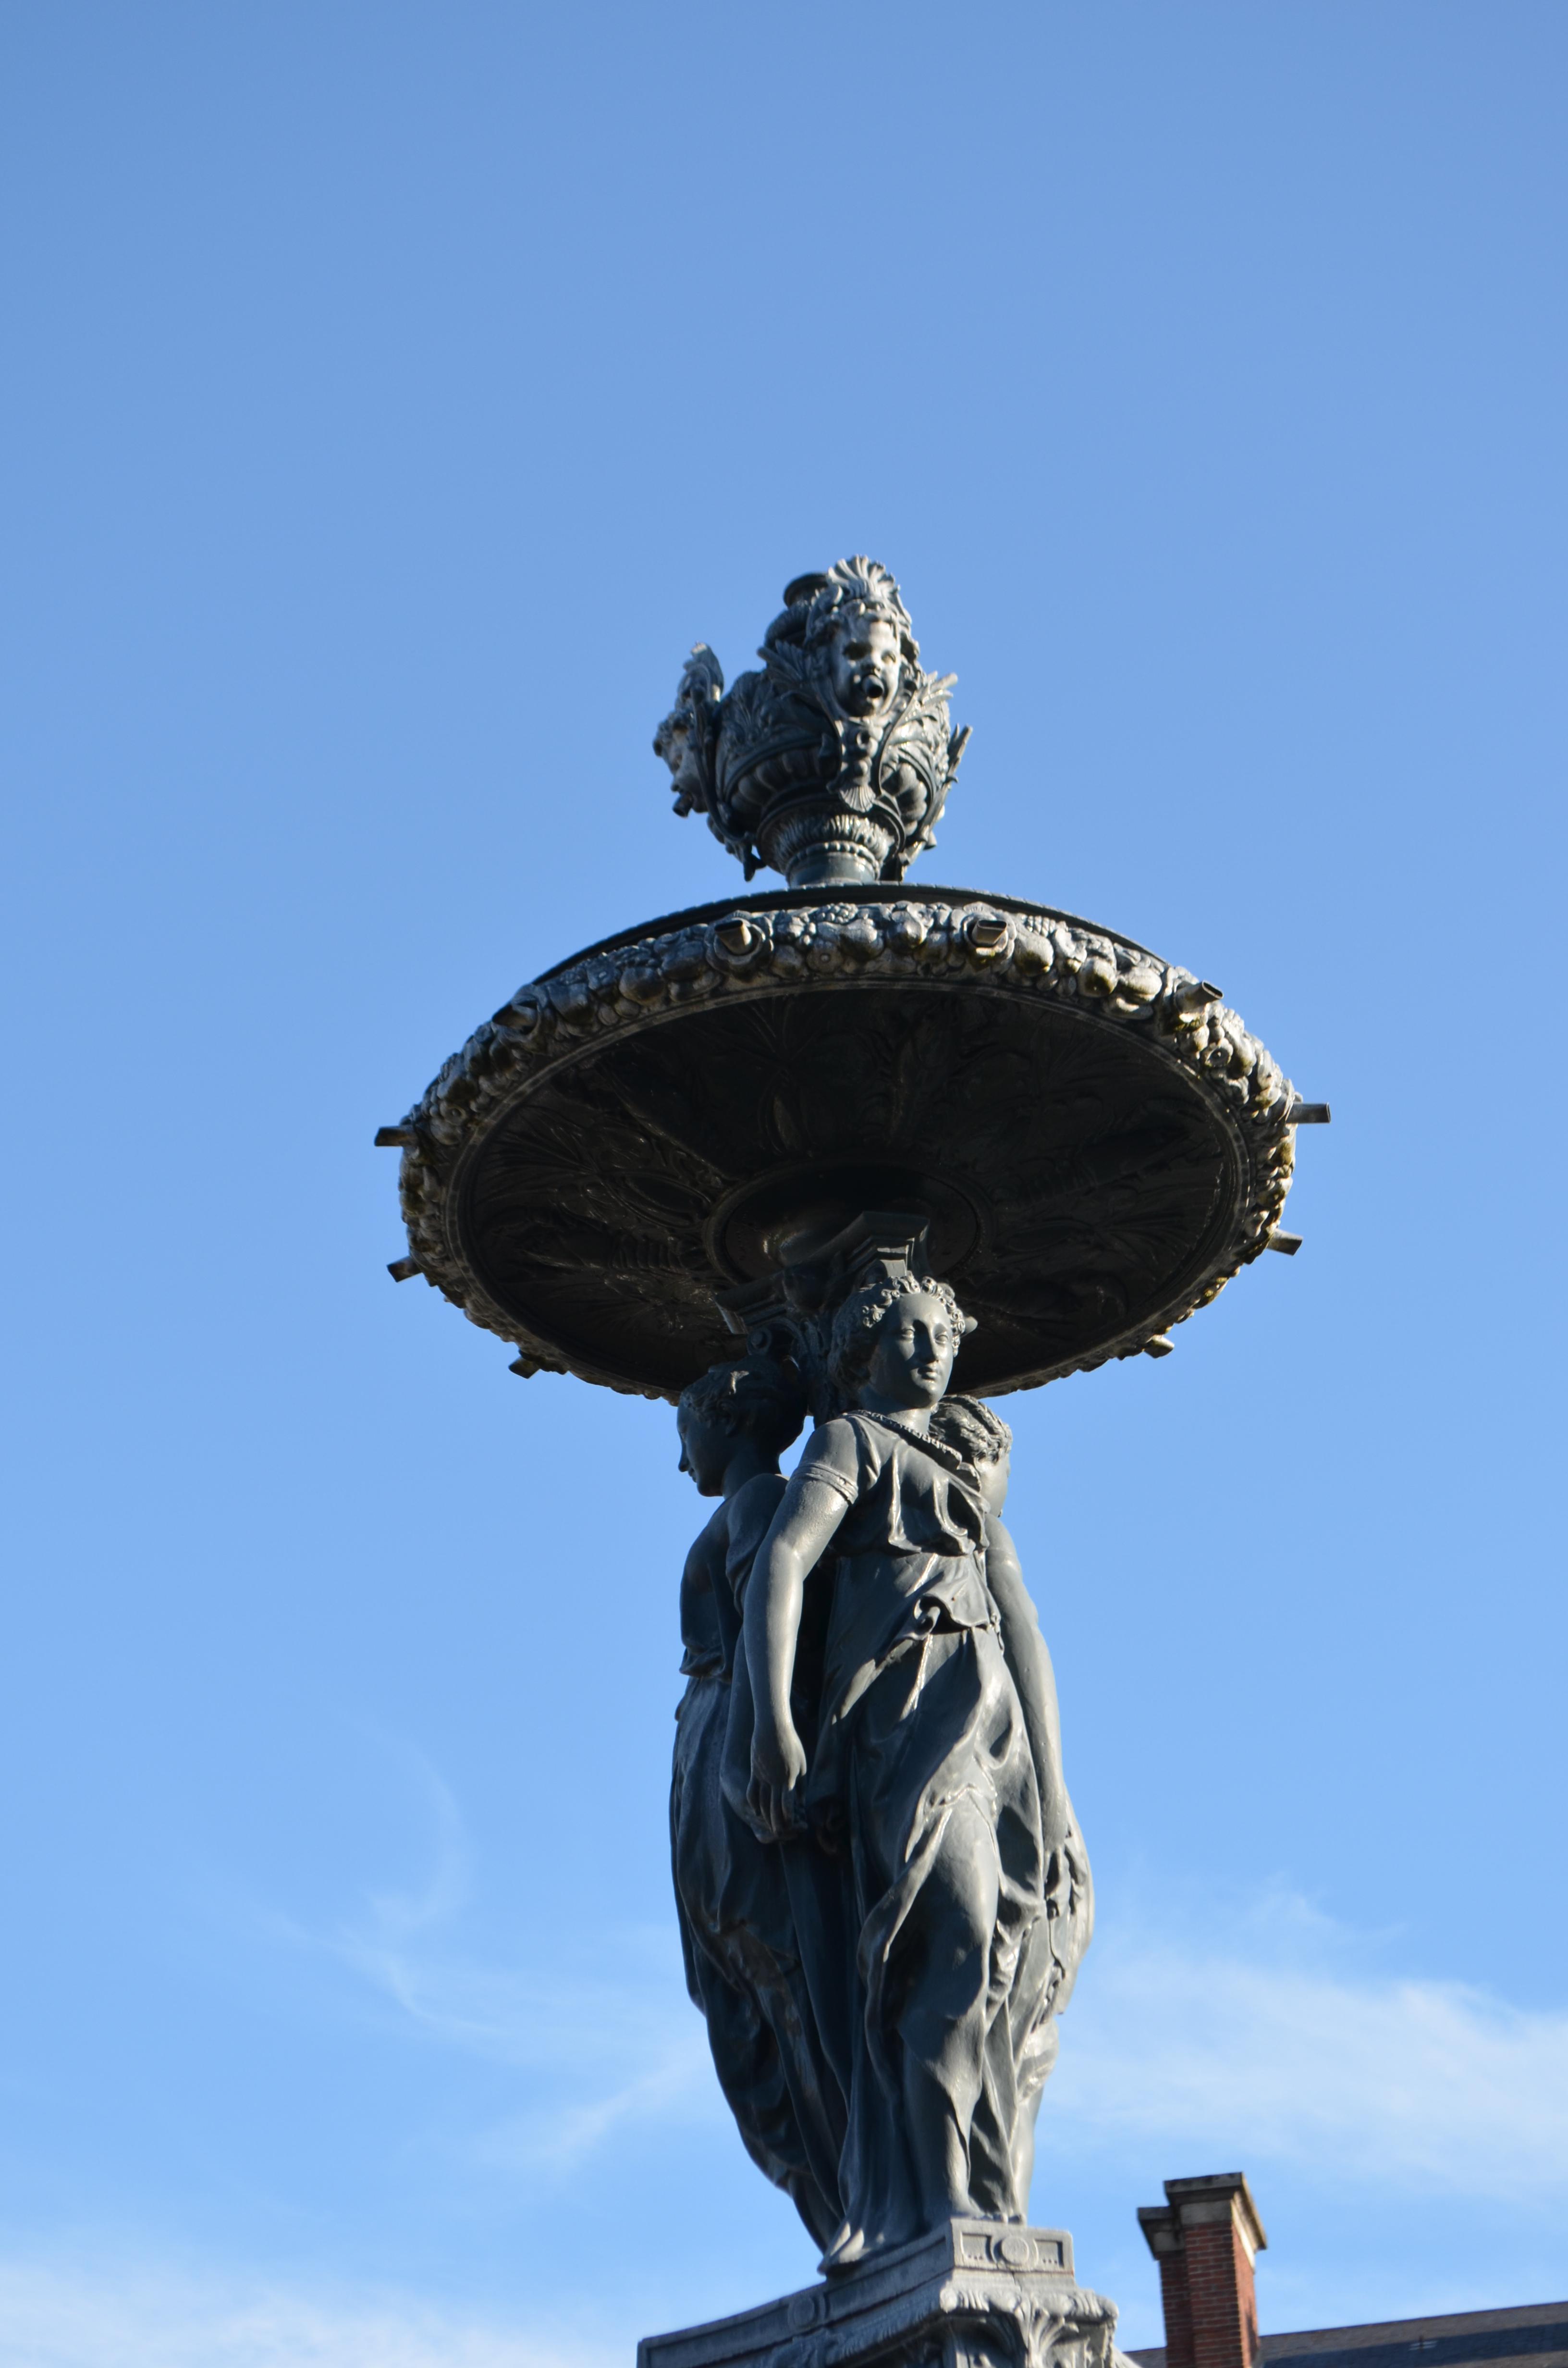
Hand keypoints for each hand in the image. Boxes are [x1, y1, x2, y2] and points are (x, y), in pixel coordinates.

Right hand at [746, 1711, 807, 1841]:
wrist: (773, 1727)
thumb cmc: (791, 1744)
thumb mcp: (801, 1763)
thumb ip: (800, 1784)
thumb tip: (801, 1802)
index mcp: (789, 1778)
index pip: (787, 1804)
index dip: (788, 1817)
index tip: (791, 1825)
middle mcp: (775, 1780)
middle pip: (773, 1806)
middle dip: (776, 1822)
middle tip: (778, 1833)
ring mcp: (762, 1777)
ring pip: (762, 1801)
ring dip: (765, 1815)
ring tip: (768, 1825)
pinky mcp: (754, 1772)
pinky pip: (751, 1791)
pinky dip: (754, 1803)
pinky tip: (756, 1811)